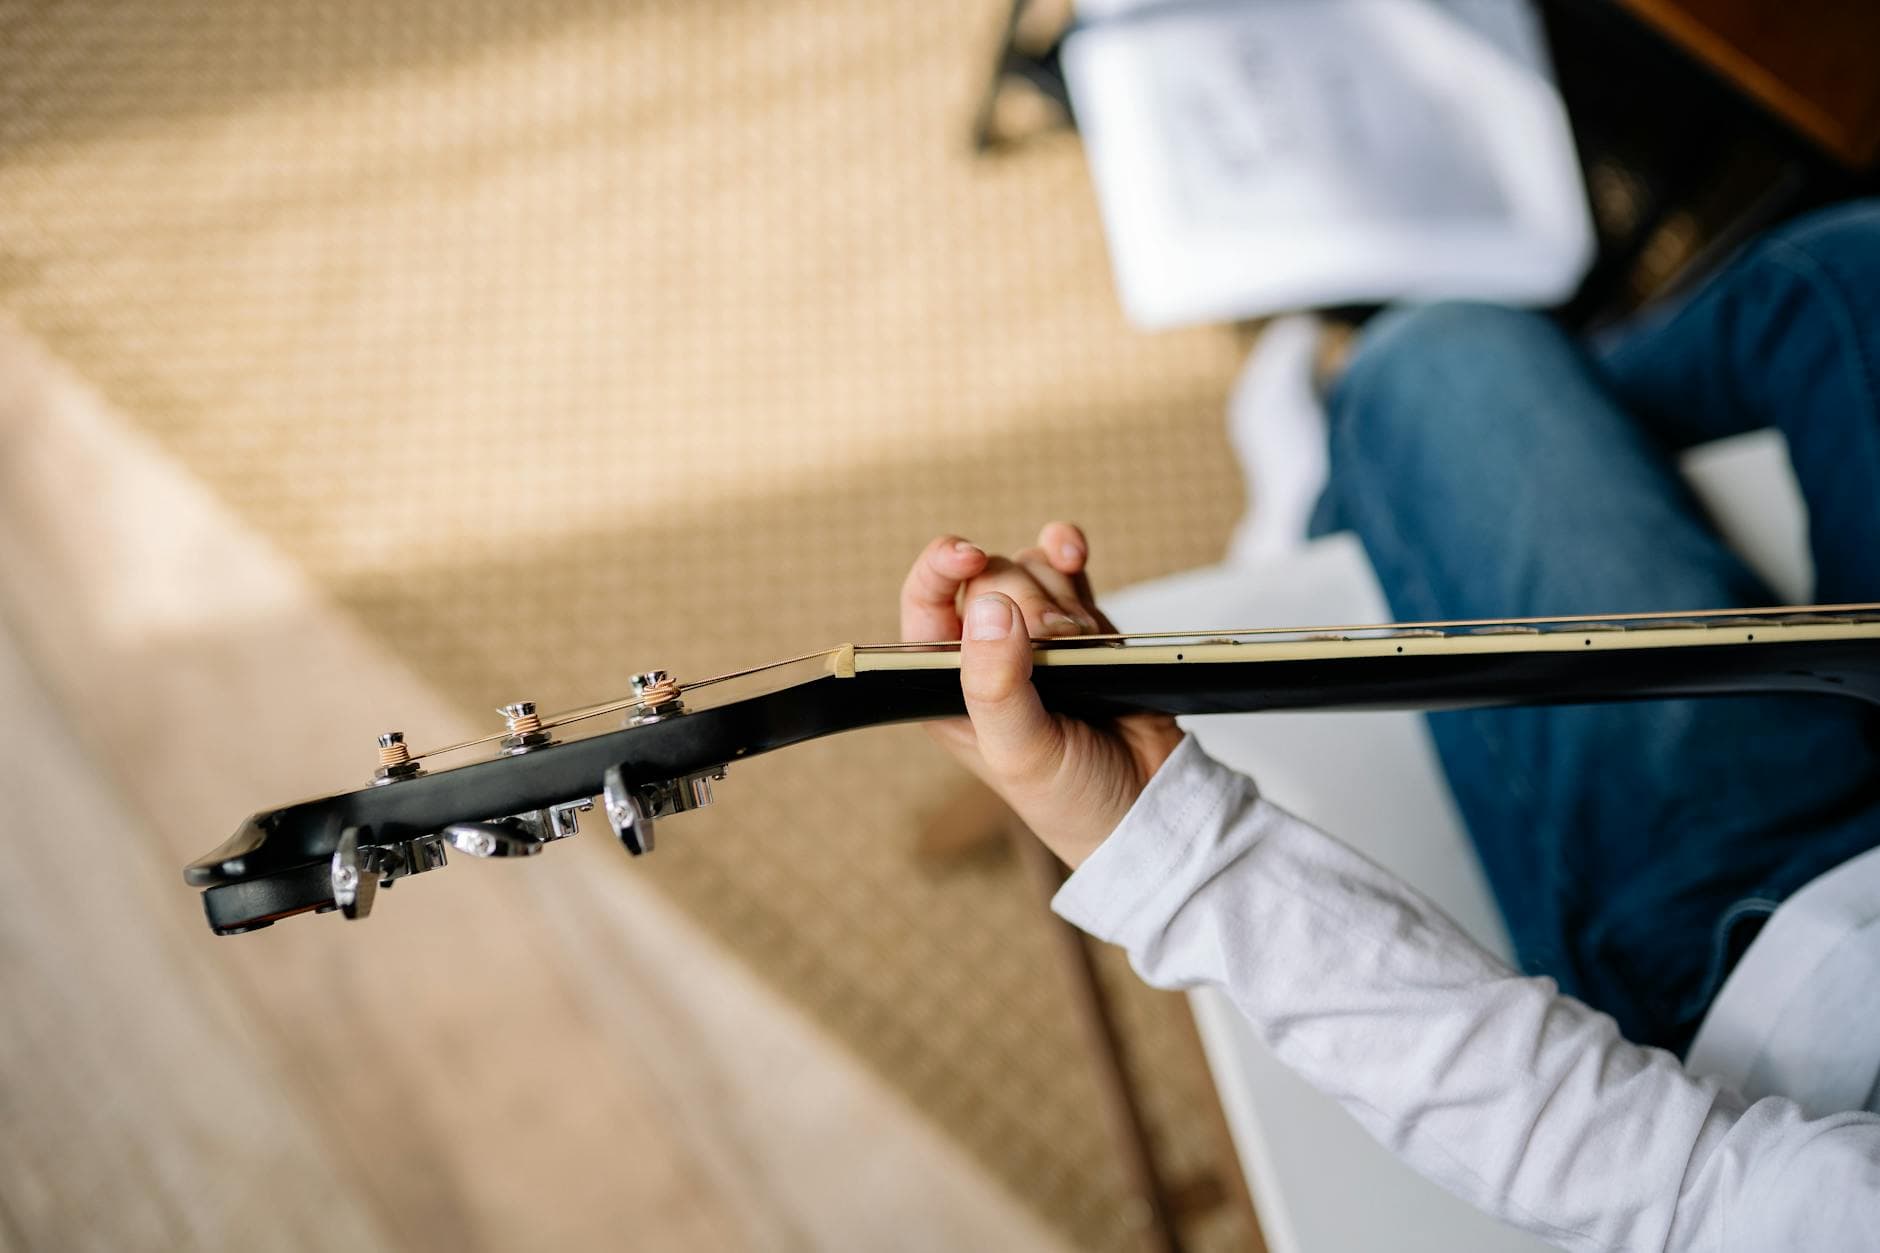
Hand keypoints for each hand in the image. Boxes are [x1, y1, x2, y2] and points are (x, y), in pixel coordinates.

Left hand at [900, 522, 1184, 868]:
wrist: (1147, 803)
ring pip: (1030, 568)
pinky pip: (1063, 567)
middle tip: (1056, 649)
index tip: (969, 555)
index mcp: (946, 682)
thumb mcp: (1020, 753)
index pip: (924, 602)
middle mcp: (983, 653)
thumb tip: (988, 606)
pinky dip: (1068, 552)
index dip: (940, 567)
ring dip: (1062, 600)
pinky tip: (1073, 553)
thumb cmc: (1071, 797)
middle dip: (1029, 603)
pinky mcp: (1077, 624)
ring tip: (1082, 652)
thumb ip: (997, 684)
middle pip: (990, 577)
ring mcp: (1032, 635)